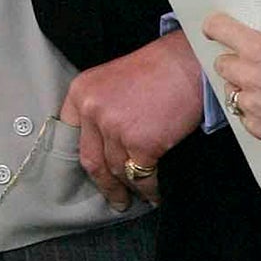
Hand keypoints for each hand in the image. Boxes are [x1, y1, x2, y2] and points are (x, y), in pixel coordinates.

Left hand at [57, 31, 206, 210]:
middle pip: (92, 161)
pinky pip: (142, 176)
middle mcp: (93, 110)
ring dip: (129, 187)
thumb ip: (100, 108)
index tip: (90, 177)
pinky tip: (154, 194)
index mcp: (82, 92)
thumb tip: (103, 147)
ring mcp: (116, 128)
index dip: (81, 161)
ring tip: (138, 196)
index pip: (70, 136)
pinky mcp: (142, 144)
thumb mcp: (113, 81)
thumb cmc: (159, 69)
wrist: (190, 61)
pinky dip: (149, 189)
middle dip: (105, 186)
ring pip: (117, 171)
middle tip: (115, 199)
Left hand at [206, 0, 260, 149]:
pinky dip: (255, 110)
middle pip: (221, 63)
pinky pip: (244, 115)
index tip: (218, 27)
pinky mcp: (258, 128)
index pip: (217, 29)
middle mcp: (249, 78)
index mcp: (259, 49)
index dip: (215, 25)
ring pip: (231, 90)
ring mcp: (251, 106)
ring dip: (243, 85)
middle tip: (257, 60)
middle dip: (235, 59)